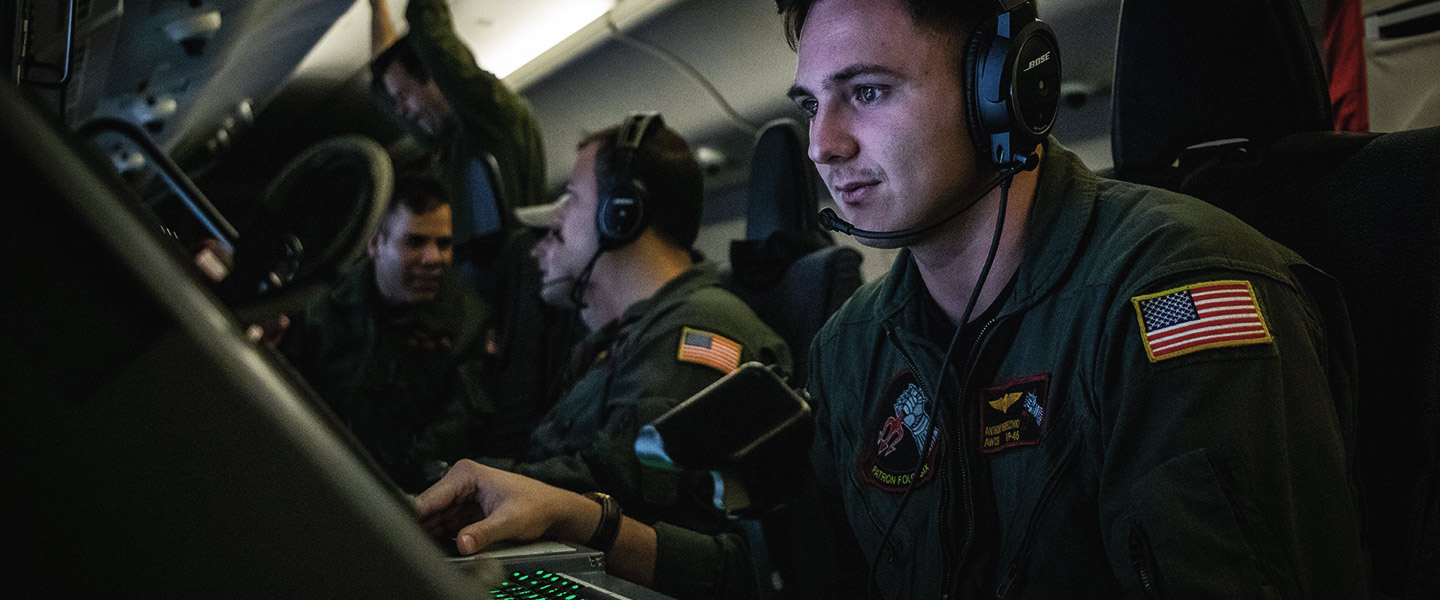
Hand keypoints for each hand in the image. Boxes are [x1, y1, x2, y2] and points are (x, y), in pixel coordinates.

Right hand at [414, 459, 598, 554]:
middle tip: (415, 549)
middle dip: (422, 528)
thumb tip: (462, 544)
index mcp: (466, 474)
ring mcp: (460, 499)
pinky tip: (437, 550)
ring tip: (426, 551)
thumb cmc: (538, 505)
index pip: (430, 497)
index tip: (406, 534)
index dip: (416, 517)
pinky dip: (440, 539)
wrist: (553, 510)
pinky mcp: (464, 514)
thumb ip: (484, 533)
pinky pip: (444, 528)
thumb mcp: (510, 521)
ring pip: (433, 521)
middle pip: (428, 510)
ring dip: (430, 536)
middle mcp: (459, 482)